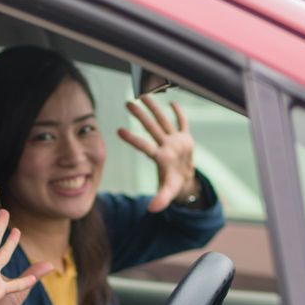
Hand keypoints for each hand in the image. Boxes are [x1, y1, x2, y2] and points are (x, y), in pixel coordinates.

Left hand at [118, 94, 197, 212]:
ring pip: (163, 121)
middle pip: (151, 128)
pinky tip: (173, 103)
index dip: (133, 139)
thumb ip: (161, 199)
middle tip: (128, 103)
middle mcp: (165, 146)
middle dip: (141, 116)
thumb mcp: (168, 192)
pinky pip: (182, 123)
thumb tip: (151, 210)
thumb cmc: (173, 184)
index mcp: (160, 158)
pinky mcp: (185, 138)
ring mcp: (175, 141)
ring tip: (144, 94)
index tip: (118, 131)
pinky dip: (179, 114)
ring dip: (155, 108)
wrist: (186, 179)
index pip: (144, 146)